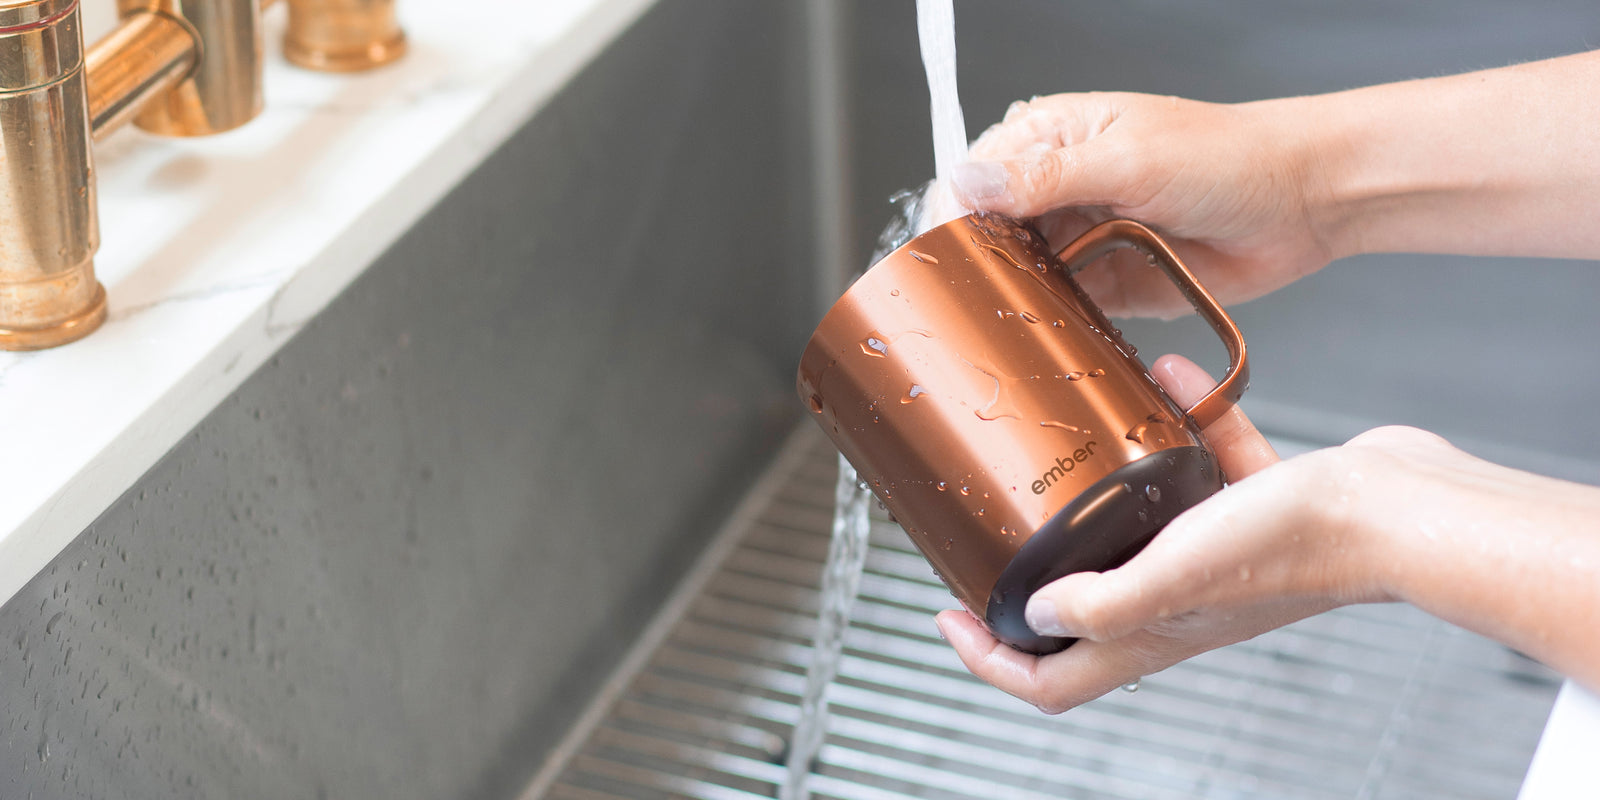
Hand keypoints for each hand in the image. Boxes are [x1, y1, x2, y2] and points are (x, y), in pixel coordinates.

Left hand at [935, 354, 1599, 711]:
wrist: (1398, 505)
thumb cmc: (1299, 544)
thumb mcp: (1174, 572)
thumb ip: (1099, 598)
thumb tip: (1032, 612)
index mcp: (1152, 632)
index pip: (1053, 678)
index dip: (991, 660)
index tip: (951, 617)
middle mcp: (1177, 599)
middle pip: (1081, 609)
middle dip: (1027, 578)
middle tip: (985, 534)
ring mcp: (1215, 551)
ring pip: (1137, 529)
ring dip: (1101, 493)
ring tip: (1062, 449)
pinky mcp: (1252, 501)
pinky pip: (1200, 461)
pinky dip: (1181, 424)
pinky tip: (1165, 377)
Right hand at [948, 92, 1336, 318]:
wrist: (1302, 204)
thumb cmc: (1229, 158)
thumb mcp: (1129, 159)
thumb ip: (1046, 176)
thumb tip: (968, 180)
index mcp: (1055, 138)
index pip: (974, 178)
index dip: (954, 217)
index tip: (949, 255)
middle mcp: (1061, 187)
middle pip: (988, 233)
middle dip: (982, 266)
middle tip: (982, 297)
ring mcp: (1083, 238)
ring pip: (1022, 276)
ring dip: (1017, 299)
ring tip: (1014, 320)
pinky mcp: (1108, 284)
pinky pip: (1063, 310)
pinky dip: (1054, 323)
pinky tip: (1050, 333)